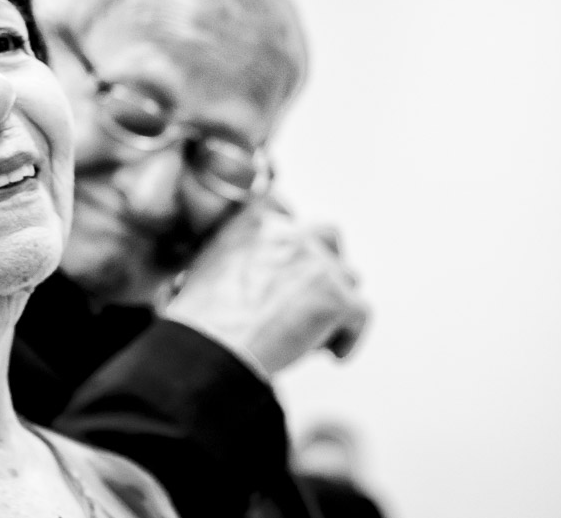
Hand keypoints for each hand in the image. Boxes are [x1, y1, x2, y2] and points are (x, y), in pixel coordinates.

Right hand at [157, 199, 368, 376]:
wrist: (211, 349)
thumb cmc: (200, 322)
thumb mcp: (202, 270)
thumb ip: (233, 260)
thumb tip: (249, 283)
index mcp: (251, 222)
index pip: (281, 206)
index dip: (289, 233)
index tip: (289, 256)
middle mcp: (288, 234)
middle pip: (327, 235)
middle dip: (325, 261)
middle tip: (312, 293)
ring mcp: (317, 263)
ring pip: (348, 277)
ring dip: (335, 301)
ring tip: (315, 332)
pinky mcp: (337, 298)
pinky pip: (360, 315)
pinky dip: (349, 336)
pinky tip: (332, 354)